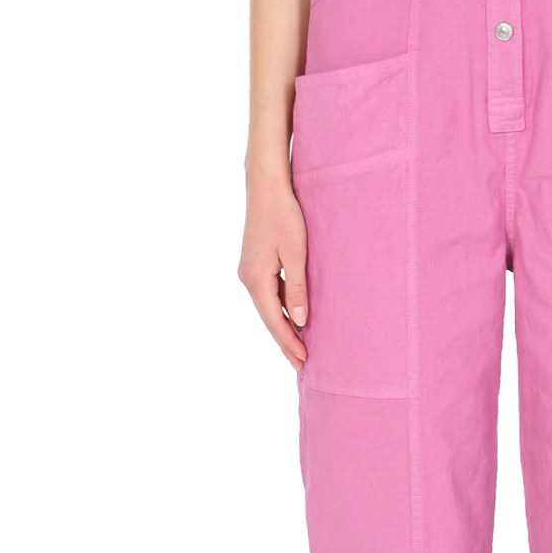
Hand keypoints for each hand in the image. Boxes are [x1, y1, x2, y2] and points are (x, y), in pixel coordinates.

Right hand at [238, 170, 309, 370]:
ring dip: (282, 326)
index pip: (274, 320)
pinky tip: (291, 317)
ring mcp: (248, 271)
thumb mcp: (296, 253)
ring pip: (267, 307)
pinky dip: (279, 309)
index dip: (289, 341)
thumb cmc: (285, 215)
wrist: (266, 188)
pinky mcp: (254, 264)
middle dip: (284, 341)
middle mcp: (247, 279)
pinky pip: (267, 294)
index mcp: (256, 279)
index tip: (303, 360)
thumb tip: (300, 321)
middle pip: (268, 318)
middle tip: (301, 365)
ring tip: (298, 347)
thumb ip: (297, 288)